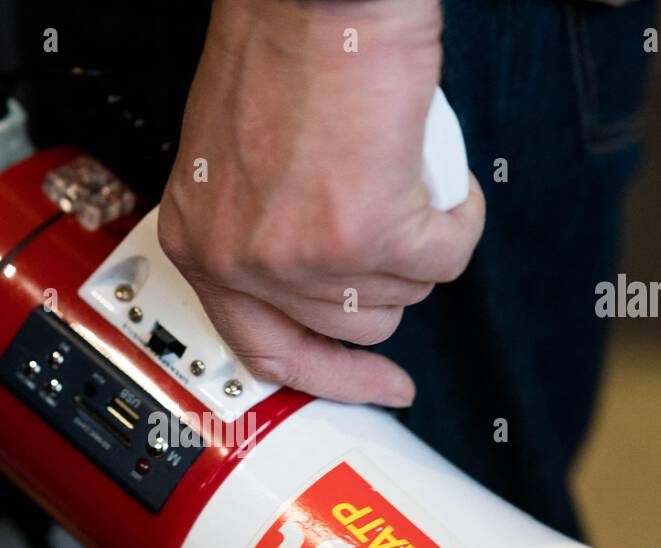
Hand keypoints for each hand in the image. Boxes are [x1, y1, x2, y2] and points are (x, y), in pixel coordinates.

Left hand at [158, 0, 484, 406]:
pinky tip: (433, 167)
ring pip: (404, 291)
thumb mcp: (239, 164)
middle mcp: (245, 262)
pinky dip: (458, 211)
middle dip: (387, 275)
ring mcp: (307, 256)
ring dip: (421, 234)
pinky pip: (448, 253)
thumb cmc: (278, 47)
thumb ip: (267, 231)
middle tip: (397, 221)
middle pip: (350, 325)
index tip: (376, 385)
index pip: (265, 349)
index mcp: (203, 244)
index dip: (331, 376)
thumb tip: (323, 284)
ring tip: (400, 168)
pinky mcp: (372, 233)